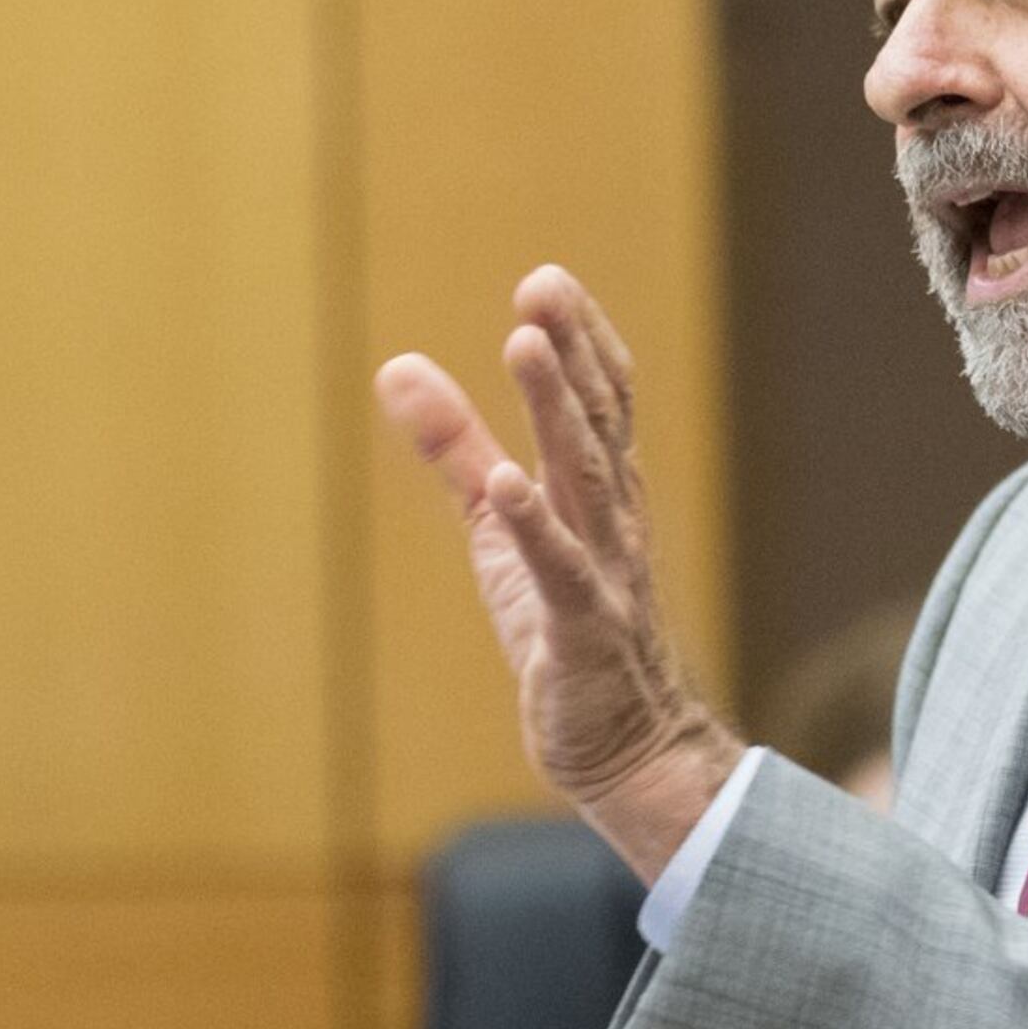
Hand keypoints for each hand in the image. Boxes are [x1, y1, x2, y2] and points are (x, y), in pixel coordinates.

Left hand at [376, 266, 738, 879]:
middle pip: (596, 422)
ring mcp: (607, 576)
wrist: (629, 747)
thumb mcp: (499, 527)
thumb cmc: (566, 626)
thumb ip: (456, 447)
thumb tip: (398, 364)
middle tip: (543, 286)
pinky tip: (510, 488)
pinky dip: (538, 529)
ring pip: (584, 480)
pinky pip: (563, 576)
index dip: (580, 340)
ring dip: (557, 412)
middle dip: (571, 352)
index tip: (547, 281)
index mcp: (600, 493)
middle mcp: (613, 522)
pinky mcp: (583, 634)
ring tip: (527, 346)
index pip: (603, 401)